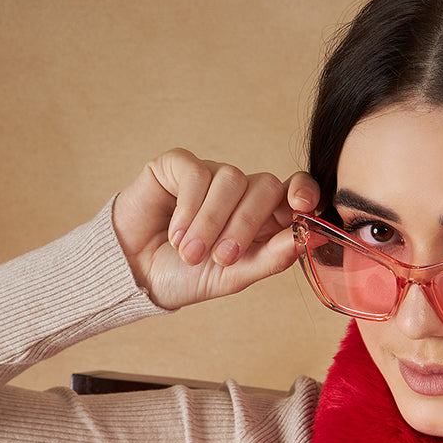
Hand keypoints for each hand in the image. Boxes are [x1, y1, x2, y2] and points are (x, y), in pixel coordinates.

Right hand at [112, 149, 319, 310]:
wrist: (137, 275)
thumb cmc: (187, 276)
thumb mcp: (233, 276)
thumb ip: (271, 258)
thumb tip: (305, 238)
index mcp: (261, 217)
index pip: (294, 190)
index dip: (303, 191)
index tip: (302, 206)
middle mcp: (240, 192)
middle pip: (264, 186)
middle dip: (245, 224)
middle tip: (222, 258)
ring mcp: (210, 175)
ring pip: (230, 179)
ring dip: (211, 222)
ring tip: (191, 254)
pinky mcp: (178, 165)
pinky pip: (197, 174)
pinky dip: (189, 209)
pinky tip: (176, 234)